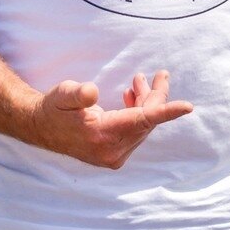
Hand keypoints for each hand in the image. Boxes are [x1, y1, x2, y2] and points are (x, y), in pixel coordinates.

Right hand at [32, 70, 192, 169]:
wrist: (41, 128)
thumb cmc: (53, 107)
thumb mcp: (62, 94)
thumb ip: (77, 94)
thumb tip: (92, 91)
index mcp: (102, 135)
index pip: (142, 121)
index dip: (165, 111)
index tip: (188, 106)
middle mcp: (112, 150)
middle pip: (146, 122)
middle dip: (155, 97)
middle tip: (161, 74)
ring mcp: (114, 155)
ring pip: (141, 127)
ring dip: (145, 103)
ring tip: (140, 81)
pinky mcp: (113, 154)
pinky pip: (134, 132)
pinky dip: (138, 114)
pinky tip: (131, 98)